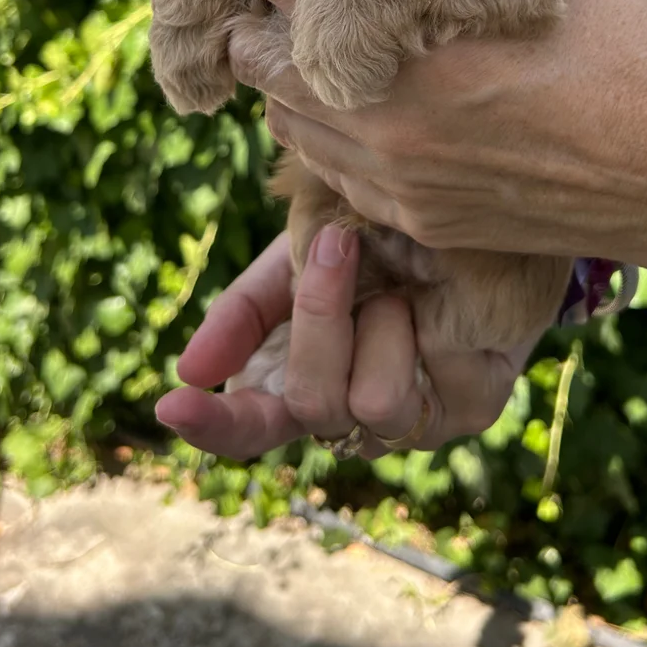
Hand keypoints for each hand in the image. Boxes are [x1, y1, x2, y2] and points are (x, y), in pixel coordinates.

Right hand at [155, 228, 528, 458]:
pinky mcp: (473, 407)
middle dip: (319, 315)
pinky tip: (441, 295)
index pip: (248, 427)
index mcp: (299, 386)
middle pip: (311, 404)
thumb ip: (246, 311)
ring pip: (375, 402)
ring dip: (383, 319)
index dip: (211, 425)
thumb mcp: (294, 262)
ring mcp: (414, 421)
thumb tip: (190, 370)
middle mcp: (353, 418)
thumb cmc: (371, 245)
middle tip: (335, 244)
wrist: (463, 219)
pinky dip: (432, 316)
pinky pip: (437, 375)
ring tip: (404, 280)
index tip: (173, 404)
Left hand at [214, 0, 646, 275]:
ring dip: (286, 80)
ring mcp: (395, 179)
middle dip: (251, 20)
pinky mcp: (416, 220)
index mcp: (408, 40)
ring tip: (306, 42)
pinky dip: (328, 133)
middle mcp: (383, 118)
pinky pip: (334, 172)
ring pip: (289, 125)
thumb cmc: (626, 47)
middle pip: (260, 64)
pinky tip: (357, 103)